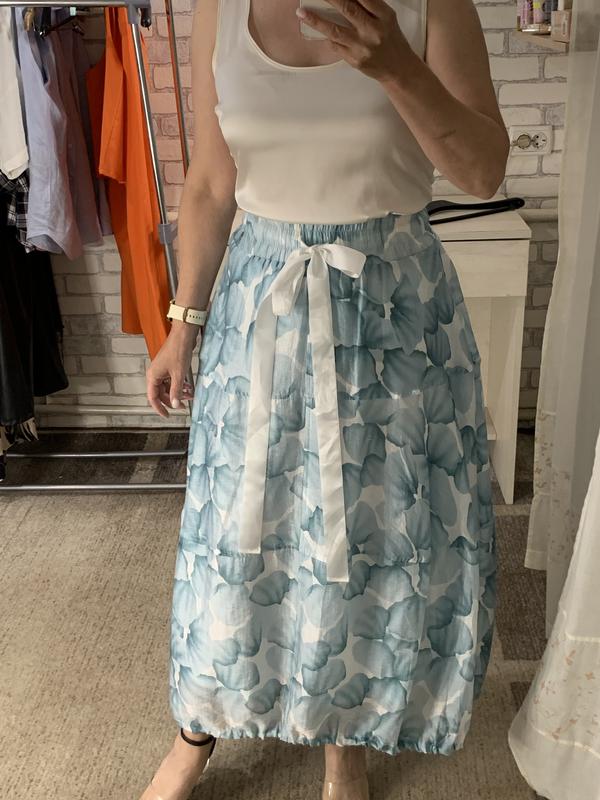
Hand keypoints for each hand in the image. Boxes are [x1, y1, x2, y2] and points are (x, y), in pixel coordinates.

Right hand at [146, 324, 198, 417]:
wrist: (184, 334)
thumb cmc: (178, 351)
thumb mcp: (179, 374)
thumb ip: (176, 391)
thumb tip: (175, 404)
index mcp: (153, 376)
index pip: (152, 398)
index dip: (159, 408)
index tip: (167, 416)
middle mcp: (155, 374)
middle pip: (161, 393)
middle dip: (173, 400)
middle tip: (184, 405)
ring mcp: (162, 370)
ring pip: (168, 387)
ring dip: (178, 392)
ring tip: (190, 395)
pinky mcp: (169, 366)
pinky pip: (172, 380)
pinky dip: (180, 385)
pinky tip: (189, 387)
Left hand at [296, 0, 414, 82]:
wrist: (397, 68)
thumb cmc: (390, 39)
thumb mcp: (386, 18)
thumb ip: (369, 6)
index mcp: (384, 16)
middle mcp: (373, 31)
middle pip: (348, 9)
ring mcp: (363, 47)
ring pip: (335, 31)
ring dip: (316, 20)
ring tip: (301, 13)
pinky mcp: (355, 60)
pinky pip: (336, 46)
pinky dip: (327, 37)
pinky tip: (318, 31)